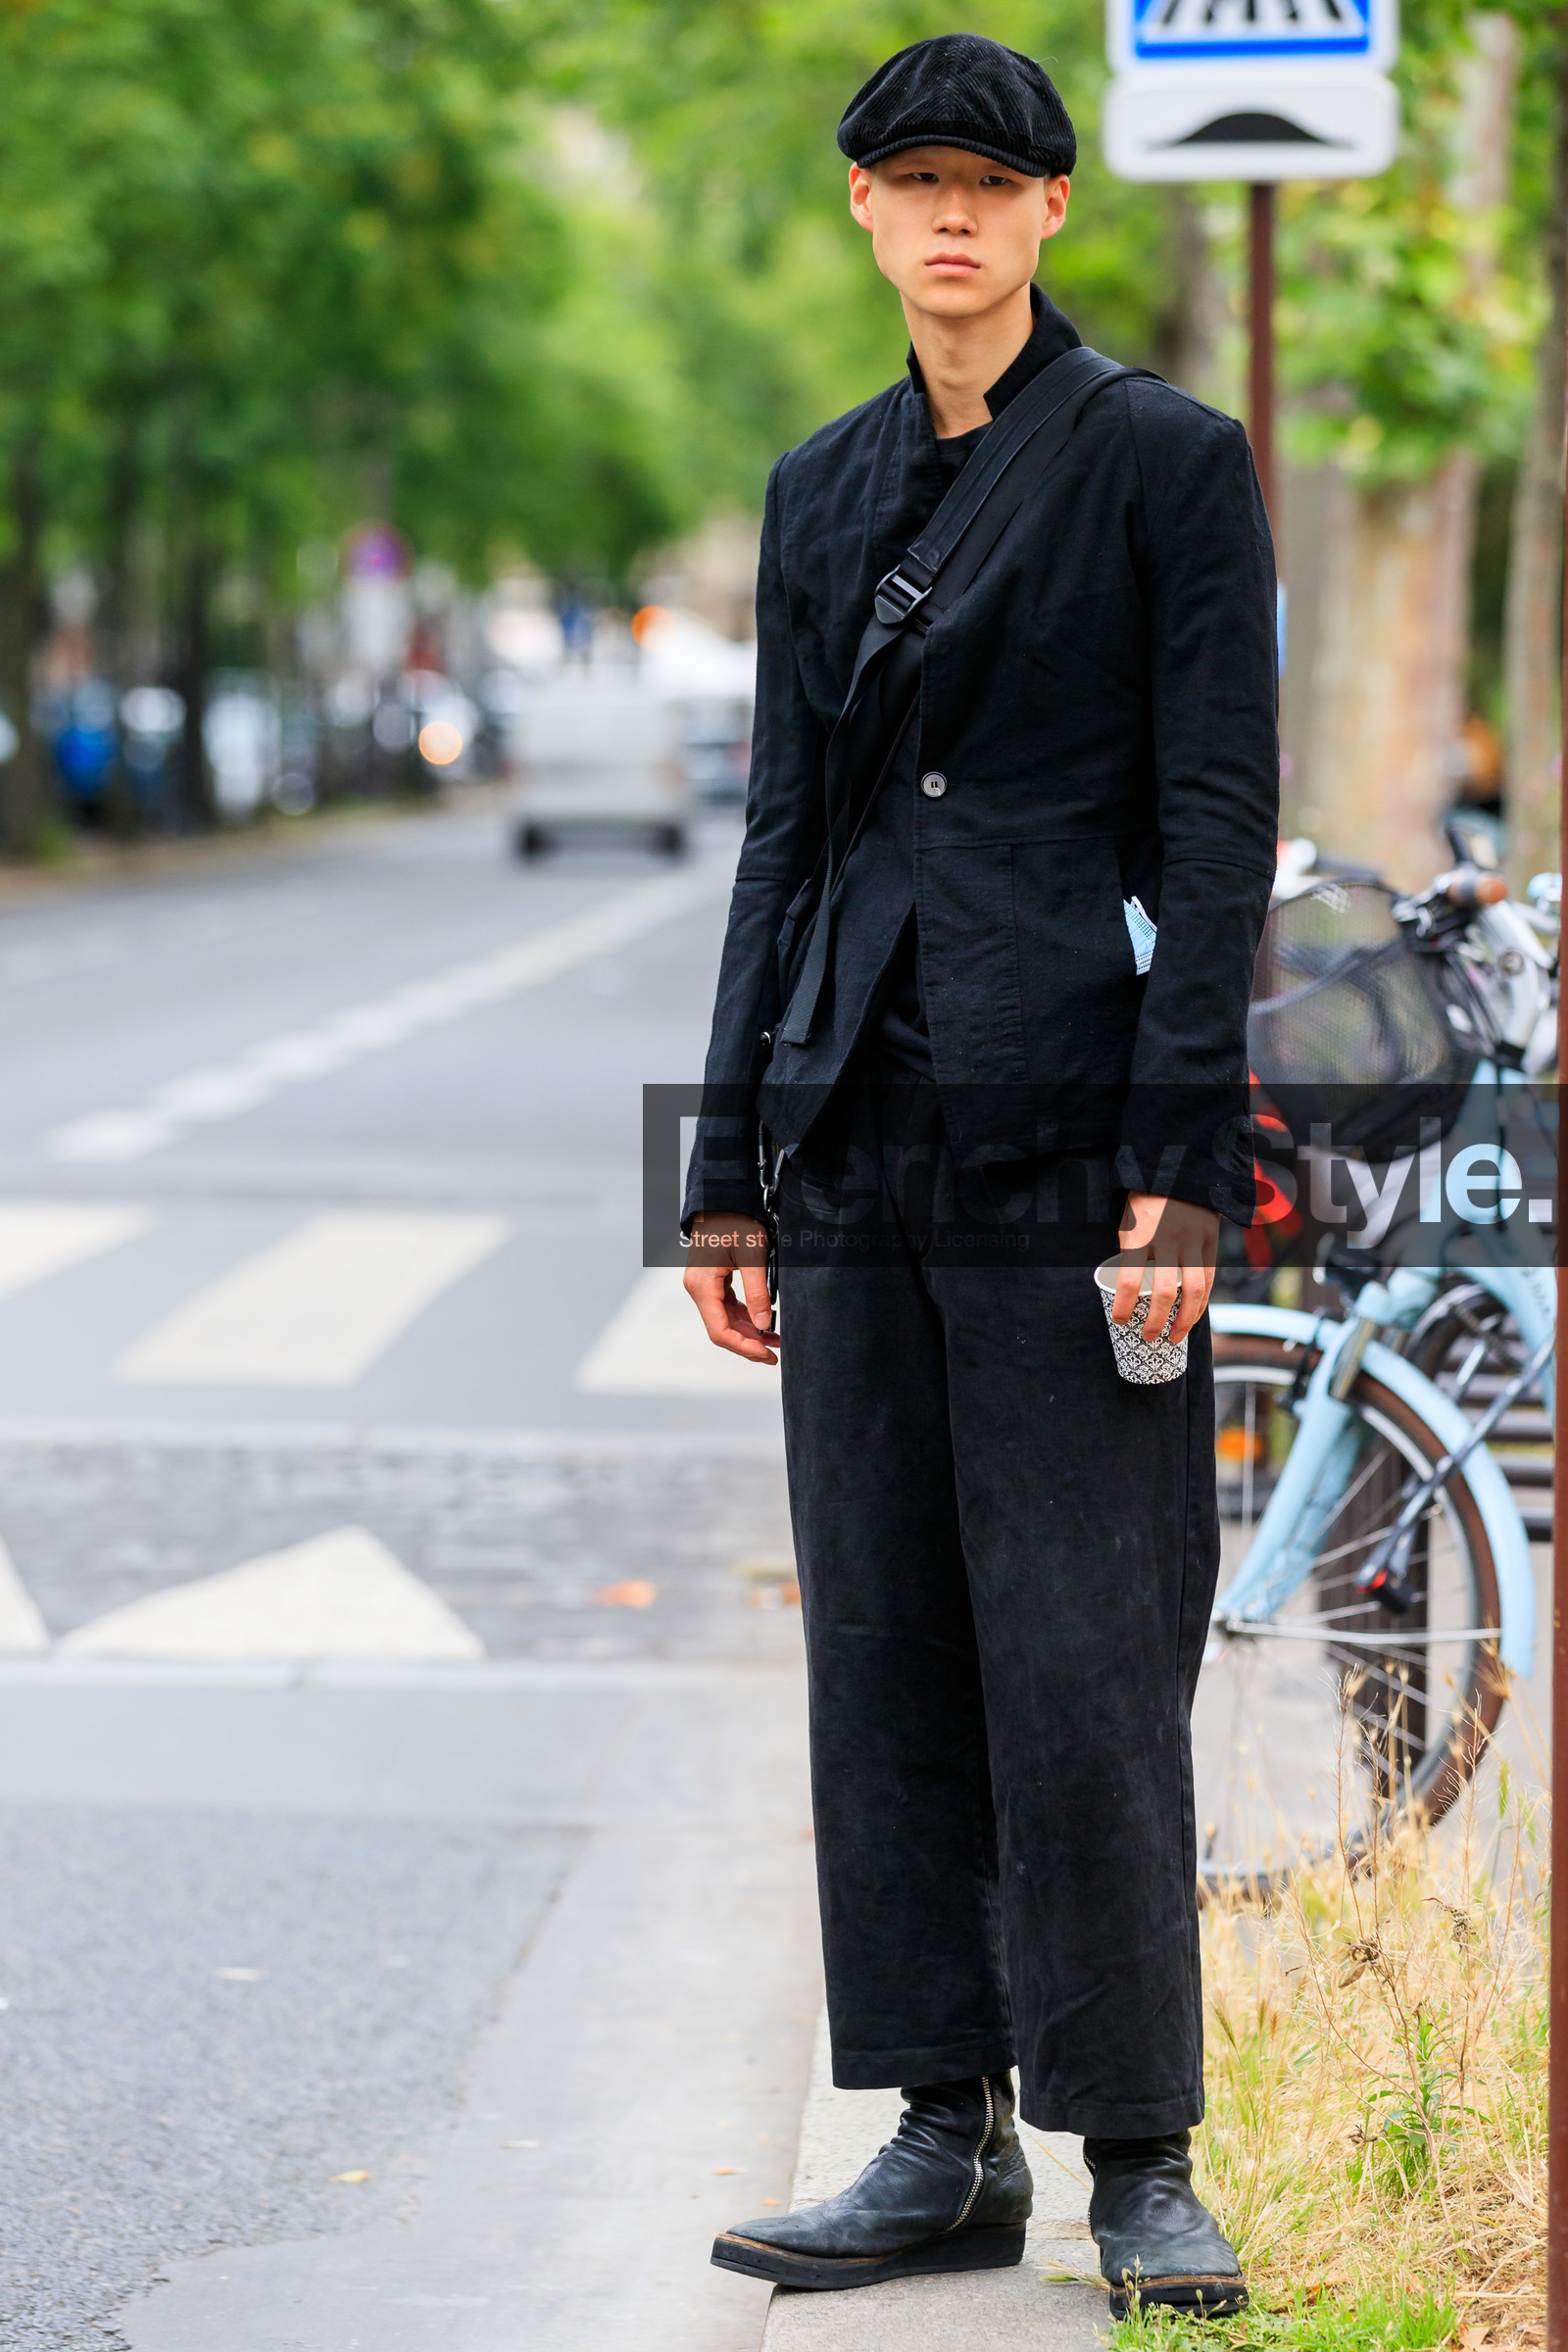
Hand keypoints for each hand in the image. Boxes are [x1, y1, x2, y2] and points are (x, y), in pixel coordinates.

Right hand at [683, 1215, 778, 1364]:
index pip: (719, 1331)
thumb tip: (764, 1325)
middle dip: (748, 1343)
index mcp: (702, 1286)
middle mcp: (698, 1289)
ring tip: (775, 1339)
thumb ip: (758, 1292)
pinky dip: (745, 1317)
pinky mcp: (711, 1282)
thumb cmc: (736, 1221)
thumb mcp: (752, 1256)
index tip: (766, 1354)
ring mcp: (703, 1286)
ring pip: (724, 1320)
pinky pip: (727, 1307)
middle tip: (775, 1353)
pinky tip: (764, 1322)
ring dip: (748, 1332)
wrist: (724, 1199)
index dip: (743, 1347)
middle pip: (721, 1329)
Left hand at [1111, 1193, 1217, 1347]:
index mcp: (1139, 1235)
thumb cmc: (1145, 1203)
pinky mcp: (1210, 1240)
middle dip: (1156, 1322)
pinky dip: (1202, 1302)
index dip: (1123, 1307)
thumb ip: (1131, 1254)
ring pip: (1193, 1291)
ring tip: (1174, 1337)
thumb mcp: (1129, 1223)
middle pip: (1164, 1293)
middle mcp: (1167, 1241)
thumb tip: (1131, 1290)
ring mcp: (1191, 1241)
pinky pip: (1209, 1278)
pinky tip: (1194, 1316)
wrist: (1178, 1170)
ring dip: (1185, 1320)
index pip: (1128, 1281)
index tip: (1121, 1321)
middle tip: (1149, 1337)